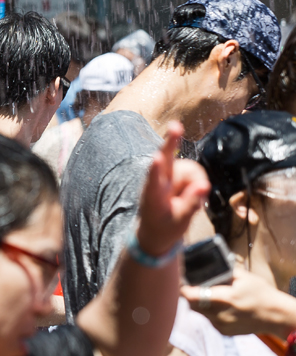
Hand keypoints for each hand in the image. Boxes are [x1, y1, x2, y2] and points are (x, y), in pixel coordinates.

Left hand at [136, 121, 210, 256]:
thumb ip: (190, 204)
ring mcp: (168, 175)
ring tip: (192, 200)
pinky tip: (193, 193)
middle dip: (172, 141)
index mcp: (153, 195)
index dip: (156, 170)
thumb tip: (204, 186)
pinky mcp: (177, 173)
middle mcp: (159, 180)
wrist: (156, 230)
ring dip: (197, 182)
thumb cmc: (164, 226)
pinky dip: (198, 182)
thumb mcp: (178, 222)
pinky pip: (195, 173)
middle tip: (176, 125)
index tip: (157, 159)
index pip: (154, 181)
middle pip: (166, 157)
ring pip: (191, 169)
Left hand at [181, 264, 295, 336]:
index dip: (182, 287)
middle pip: (191, 303)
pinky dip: (208, 312)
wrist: (276, 316)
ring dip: (198, 302)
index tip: (179, 279)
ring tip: (206, 293)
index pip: (190, 295)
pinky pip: (208, 319)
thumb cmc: (261, 293)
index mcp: (224, 298)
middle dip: (188, 294)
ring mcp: (222, 325)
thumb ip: (222, 271)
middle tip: (191, 284)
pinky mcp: (224, 332)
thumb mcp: (243, 276)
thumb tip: (205, 264)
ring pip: (199, 312)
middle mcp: (220, 314)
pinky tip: (217, 305)